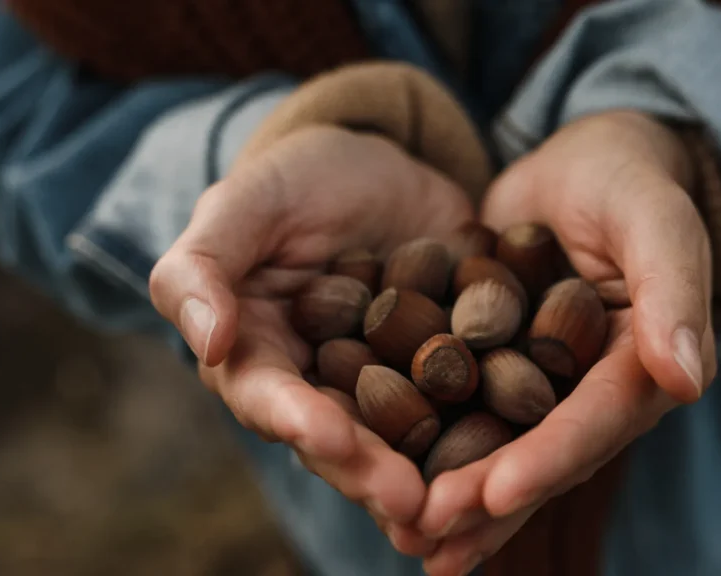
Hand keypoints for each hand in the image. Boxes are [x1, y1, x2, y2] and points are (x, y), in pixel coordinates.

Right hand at [149, 125, 473, 554]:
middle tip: (413, 505)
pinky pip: (468, 403)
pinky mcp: (449, 370)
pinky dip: (489, 431)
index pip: (270, 399)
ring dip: (431, 477)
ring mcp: (390, 385)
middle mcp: (323, 389)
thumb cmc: (298, 180)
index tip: (333, 439)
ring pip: (406, 440)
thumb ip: (202, 266)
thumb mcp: (245, 203)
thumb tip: (209, 342)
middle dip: (374, 474)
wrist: (384, 167)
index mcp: (260, 357)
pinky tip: (518, 456)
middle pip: (343, 441)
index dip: (299, 422)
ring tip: (462, 504)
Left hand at [416, 111, 717, 574]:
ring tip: (405, 536)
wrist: (586, 163)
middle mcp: (596, 394)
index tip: (495, 494)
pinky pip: (466, 413)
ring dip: (457, 500)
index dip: (548, 461)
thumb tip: (687, 380)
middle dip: (487, 501)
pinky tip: (386, 480)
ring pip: (501, 450)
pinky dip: (430, 448)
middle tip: (427, 534)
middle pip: (543, 456)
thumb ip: (673, 291)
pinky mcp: (500, 368)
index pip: (597, 422)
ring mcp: (546, 387)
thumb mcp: (656, 221)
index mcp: (646, 369)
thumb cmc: (629, 181)